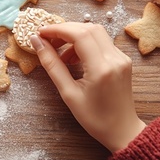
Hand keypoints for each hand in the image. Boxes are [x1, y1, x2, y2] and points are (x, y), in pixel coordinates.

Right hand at [30, 23, 145, 151]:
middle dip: (65, 30)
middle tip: (47, 41)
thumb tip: (36, 43)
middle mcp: (115, 58)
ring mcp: (121, 58)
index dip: (57, 29)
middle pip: (88, 28)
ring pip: (96, 32)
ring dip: (75, 36)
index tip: (40, 33)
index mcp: (101, 68)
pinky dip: (85, 43)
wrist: (122, 131)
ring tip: (60, 53)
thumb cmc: (94, 118)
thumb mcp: (68, 93)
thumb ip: (52, 65)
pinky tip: (74, 58)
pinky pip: (102, 42)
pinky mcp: (123, 59)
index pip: (79, 34)